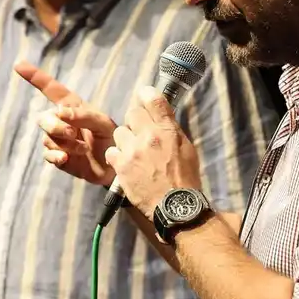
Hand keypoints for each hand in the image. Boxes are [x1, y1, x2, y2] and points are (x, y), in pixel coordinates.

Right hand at [15, 62, 117, 186]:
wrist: (114, 169)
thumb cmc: (111, 140)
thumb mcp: (103, 124)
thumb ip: (84, 116)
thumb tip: (60, 112)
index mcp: (72, 107)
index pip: (51, 89)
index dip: (35, 76)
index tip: (18, 65)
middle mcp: (61, 121)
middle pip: (44, 118)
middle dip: (55, 126)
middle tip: (74, 134)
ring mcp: (57, 140)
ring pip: (47, 138)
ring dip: (65, 144)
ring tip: (84, 149)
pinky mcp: (56, 157)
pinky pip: (47, 154)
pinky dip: (56, 156)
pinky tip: (66, 158)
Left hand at [104, 85, 202, 216]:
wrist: (175, 205)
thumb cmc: (185, 178)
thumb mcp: (186, 149)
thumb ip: (171, 130)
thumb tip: (160, 118)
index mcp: (168, 131)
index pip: (154, 101)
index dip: (146, 94)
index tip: (144, 94)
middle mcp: (149, 136)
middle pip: (132, 113)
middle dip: (135, 120)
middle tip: (140, 132)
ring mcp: (133, 150)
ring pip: (120, 132)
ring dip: (125, 139)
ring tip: (133, 151)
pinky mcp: (121, 165)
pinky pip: (112, 151)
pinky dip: (117, 156)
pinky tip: (125, 163)